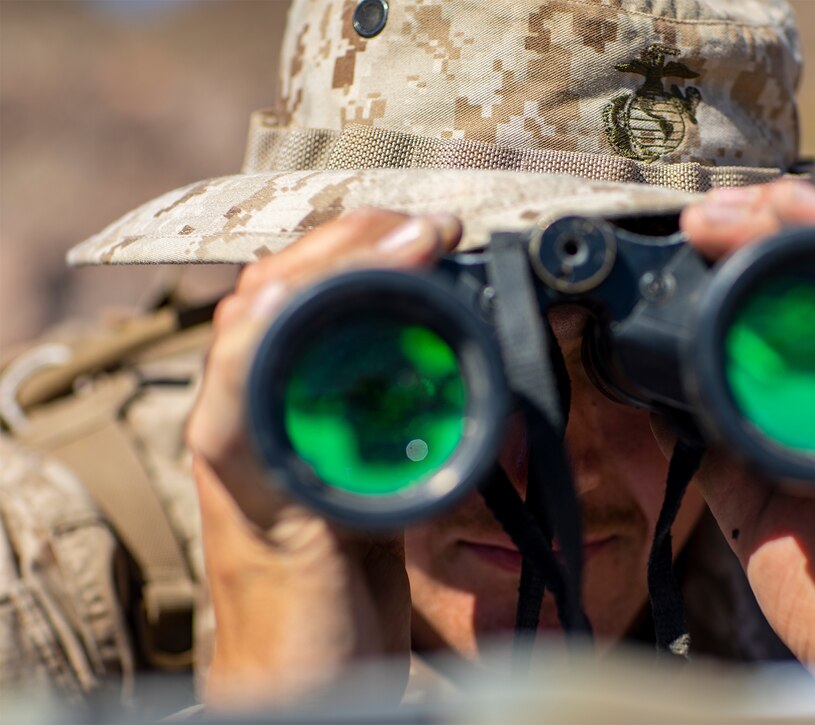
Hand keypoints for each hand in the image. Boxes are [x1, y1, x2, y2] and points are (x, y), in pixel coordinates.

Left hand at [186, 210, 460, 706]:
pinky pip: (378, 364)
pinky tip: (443, 311)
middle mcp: (263, 406)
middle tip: (435, 233)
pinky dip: (413, 325)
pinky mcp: (352, 440)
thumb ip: (249, 428)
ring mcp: (310, 419)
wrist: (323, 672)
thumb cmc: (286, 616)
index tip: (413, 241)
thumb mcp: (269, 520)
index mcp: (231, 414)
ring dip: (385, 271)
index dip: (337, 257)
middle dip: (364, 244)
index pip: (268, 300)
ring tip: (439, 251)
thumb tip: (263, 314)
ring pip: (336, 316)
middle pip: (300, 289)